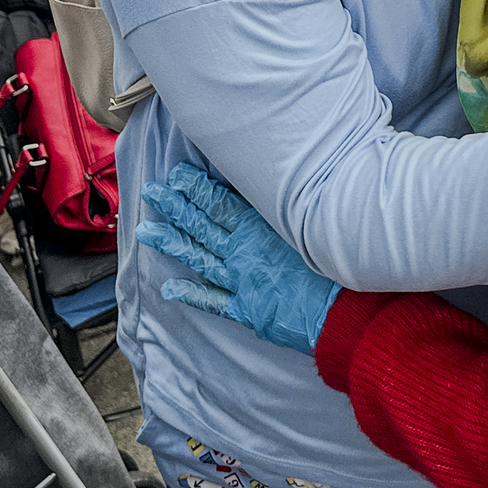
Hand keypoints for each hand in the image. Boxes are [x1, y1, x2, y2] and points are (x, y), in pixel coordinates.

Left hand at [134, 163, 339, 353]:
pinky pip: (212, 301)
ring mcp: (241, 282)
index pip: (221, 203)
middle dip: (176, 206)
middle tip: (152, 191)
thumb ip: (287, 210)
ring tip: (145, 230)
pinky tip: (169, 289)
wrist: (342, 312)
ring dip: (172, 242)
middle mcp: (243, 254)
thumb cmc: (337, 265)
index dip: (197, 188)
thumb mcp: (311, 225)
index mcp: (260, 230)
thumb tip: (273, 189)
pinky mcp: (246, 309)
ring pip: (199, 258)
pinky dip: (191, 295)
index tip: (177, 175)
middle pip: (203, 226)